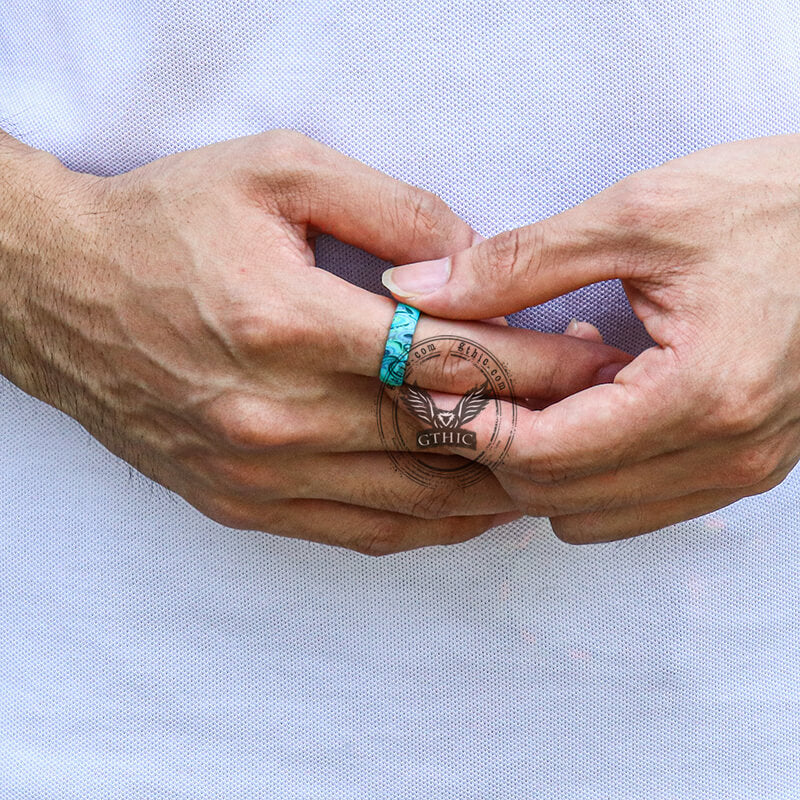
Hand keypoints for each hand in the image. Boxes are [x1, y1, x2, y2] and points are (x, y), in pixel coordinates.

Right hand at [0, 130, 628, 552]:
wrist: (61, 293)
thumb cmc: (168, 224)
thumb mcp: (278, 171)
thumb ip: (389, 209)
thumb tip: (471, 260)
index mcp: (289, 322)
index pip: (449, 356)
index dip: (534, 360)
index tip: (591, 355)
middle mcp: (276, 413)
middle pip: (442, 434)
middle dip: (535, 421)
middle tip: (596, 408)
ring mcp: (258, 471)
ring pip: (412, 500)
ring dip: (494, 486)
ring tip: (554, 463)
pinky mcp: (242, 501)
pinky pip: (359, 532)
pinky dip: (428, 525)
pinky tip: (472, 508)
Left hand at [381, 134, 799, 542]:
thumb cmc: (777, 204)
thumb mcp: (639, 215)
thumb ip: (517, 263)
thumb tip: (417, 290)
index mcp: (700, 397)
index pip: (542, 455)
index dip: (468, 427)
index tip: (425, 388)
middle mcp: (724, 456)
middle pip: (556, 497)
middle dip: (495, 449)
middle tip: (465, 386)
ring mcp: (738, 472)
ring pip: (591, 514)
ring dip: (542, 463)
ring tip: (534, 390)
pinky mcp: (742, 467)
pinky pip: (635, 504)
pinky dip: (590, 467)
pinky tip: (589, 400)